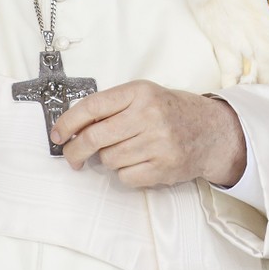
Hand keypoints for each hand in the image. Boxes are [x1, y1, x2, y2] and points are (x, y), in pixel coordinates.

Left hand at [50, 80, 246, 188]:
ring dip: (107, 160)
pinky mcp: (164, 168)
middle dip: (74, 151)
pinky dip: (124, 173)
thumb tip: (70, 129)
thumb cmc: (170, 112)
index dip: (67, 123)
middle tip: (70, 157)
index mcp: (139, 92)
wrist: (211, 131)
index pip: (91, 107)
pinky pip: (125, 177)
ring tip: (123, 151)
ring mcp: (158, 143)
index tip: (56, 135)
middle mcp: (148, 115)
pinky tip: (137, 162)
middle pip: (94, 138)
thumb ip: (111, 107)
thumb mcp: (142, 96)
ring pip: (109, 160)